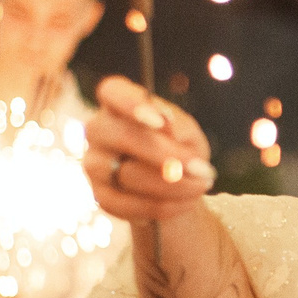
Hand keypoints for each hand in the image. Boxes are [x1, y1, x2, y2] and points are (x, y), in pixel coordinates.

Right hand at [85, 77, 215, 224]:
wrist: (175, 185)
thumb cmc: (180, 147)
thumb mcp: (189, 133)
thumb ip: (179, 127)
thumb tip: (167, 126)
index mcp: (119, 103)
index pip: (112, 91)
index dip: (131, 103)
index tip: (159, 121)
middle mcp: (99, 130)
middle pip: (121, 136)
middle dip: (166, 155)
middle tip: (203, 170)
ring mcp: (94, 164)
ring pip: (127, 175)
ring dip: (171, 185)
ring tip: (201, 186)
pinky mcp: (101, 196)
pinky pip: (128, 205)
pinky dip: (162, 206)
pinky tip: (186, 202)